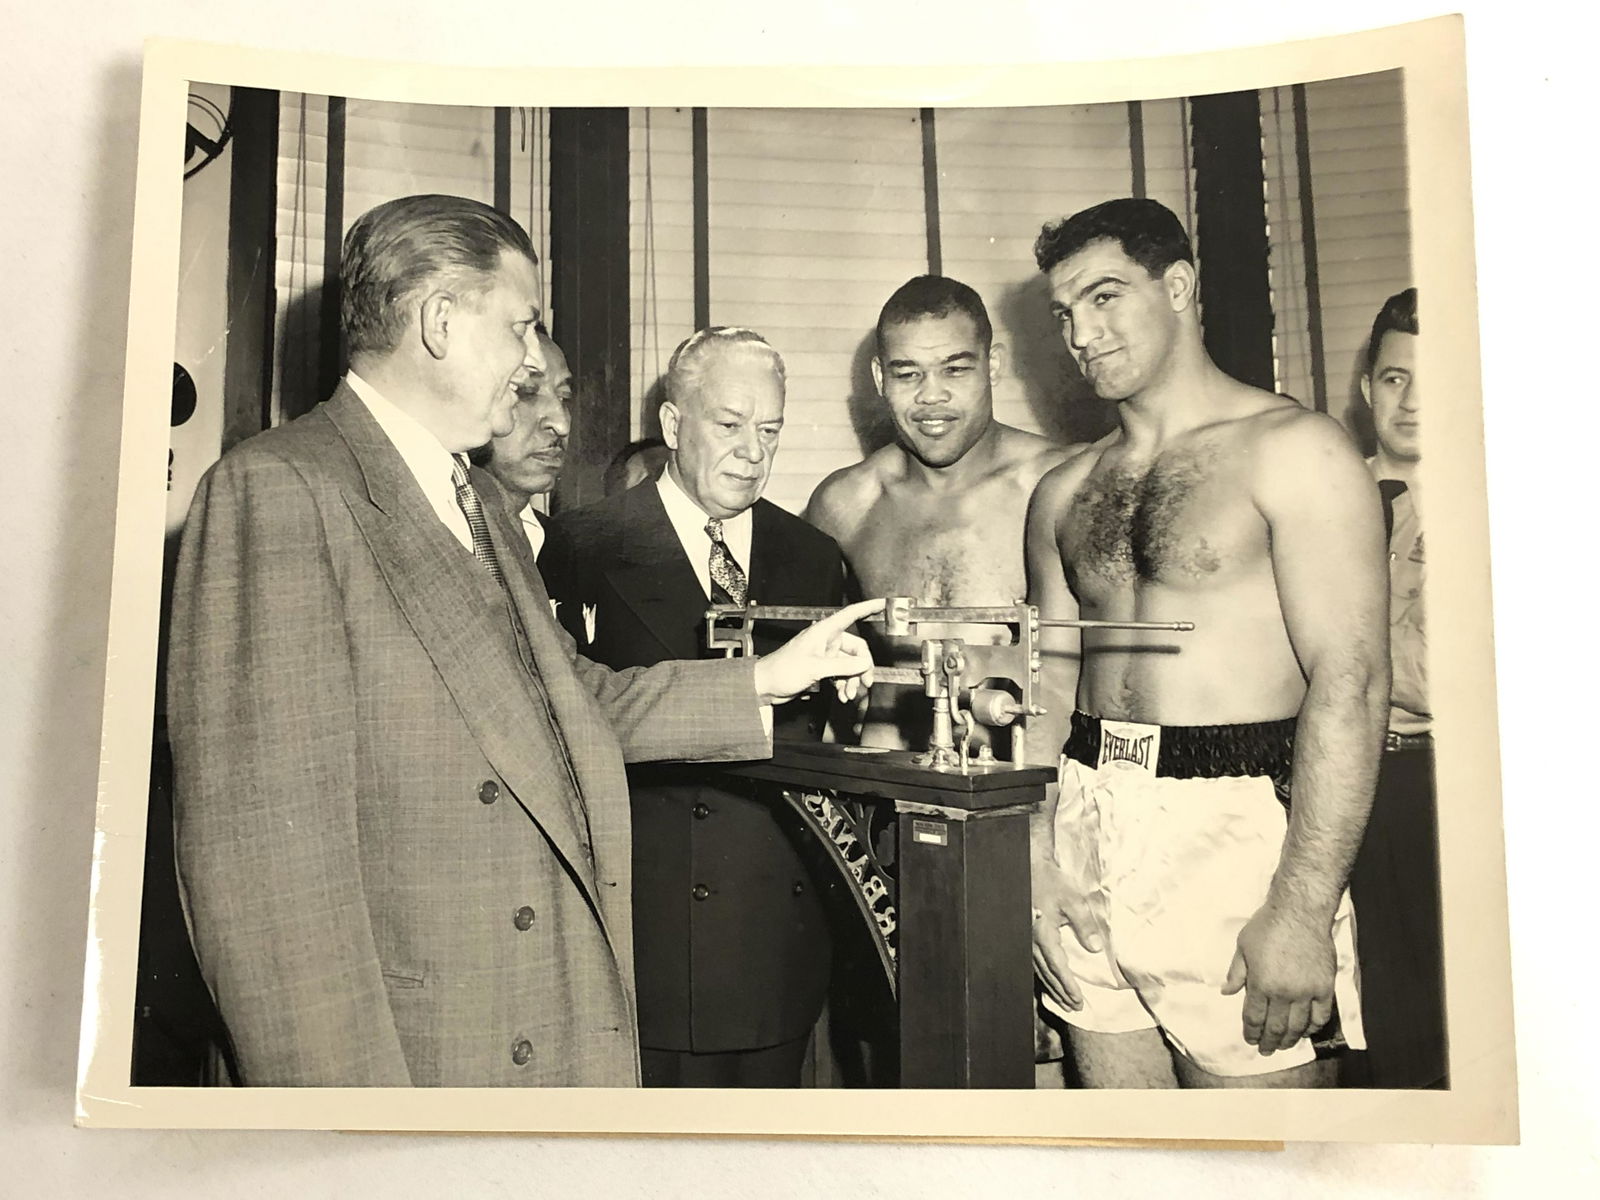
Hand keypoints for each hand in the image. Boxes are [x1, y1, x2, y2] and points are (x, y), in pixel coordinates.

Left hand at [753, 598, 883, 706]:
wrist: (766, 685)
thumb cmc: (783, 669)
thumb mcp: (815, 668)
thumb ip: (842, 666)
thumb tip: (864, 664)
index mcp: (824, 632)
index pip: (851, 614)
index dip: (869, 607)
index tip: (885, 604)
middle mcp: (827, 640)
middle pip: (856, 649)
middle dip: (863, 667)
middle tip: (866, 683)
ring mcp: (825, 655)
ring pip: (850, 665)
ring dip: (853, 680)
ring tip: (849, 694)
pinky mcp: (822, 668)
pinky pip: (842, 674)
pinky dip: (845, 684)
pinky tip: (843, 696)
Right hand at [1030, 852, 1101, 1012]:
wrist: (1027, 869)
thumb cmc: (1051, 883)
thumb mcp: (1073, 900)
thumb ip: (1085, 925)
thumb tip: (1095, 948)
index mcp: (1043, 934)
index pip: (1058, 967)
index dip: (1068, 986)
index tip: (1080, 1001)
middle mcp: (1031, 941)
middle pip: (1047, 974)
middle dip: (1061, 992)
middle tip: (1074, 1008)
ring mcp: (1025, 940)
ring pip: (1039, 971)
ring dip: (1052, 988)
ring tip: (1064, 1002)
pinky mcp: (1024, 936)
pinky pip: (1034, 963)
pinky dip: (1044, 976)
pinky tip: (1050, 981)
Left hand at [1221, 902, 1336, 1054]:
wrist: (1300, 911)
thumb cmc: (1268, 925)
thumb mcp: (1243, 946)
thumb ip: (1236, 973)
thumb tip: (1226, 992)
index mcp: (1261, 984)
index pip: (1254, 1018)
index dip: (1251, 1032)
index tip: (1250, 1040)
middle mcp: (1284, 993)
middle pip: (1276, 1027)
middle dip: (1269, 1042)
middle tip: (1265, 1051)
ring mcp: (1307, 992)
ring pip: (1299, 1026)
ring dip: (1290, 1040)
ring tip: (1284, 1046)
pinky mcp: (1326, 987)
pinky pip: (1321, 1015)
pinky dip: (1313, 1027)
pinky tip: (1307, 1031)